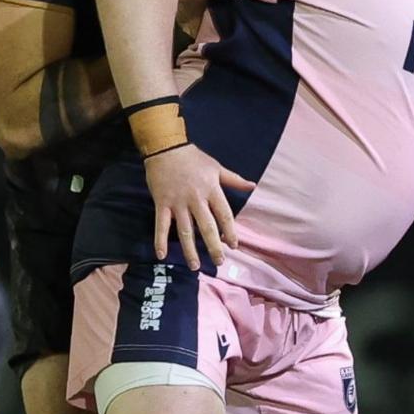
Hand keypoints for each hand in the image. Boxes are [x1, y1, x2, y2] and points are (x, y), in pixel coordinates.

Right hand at [143, 144, 253, 268]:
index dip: (230, 231)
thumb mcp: (217, 167)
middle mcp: (196, 198)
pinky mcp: (162, 203)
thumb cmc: (193, 158)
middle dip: (213, 246)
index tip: (234, 245)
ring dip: (190, 250)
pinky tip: (161, 255)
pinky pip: (161, 225)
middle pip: (207, 227)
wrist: (166, 148)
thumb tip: (253, 186)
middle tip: (219, 262)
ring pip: (185, 230)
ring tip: (195, 266)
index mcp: (212, 190)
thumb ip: (234, 180)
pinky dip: (160, 240)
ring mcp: (178, 202)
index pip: (224, 214)